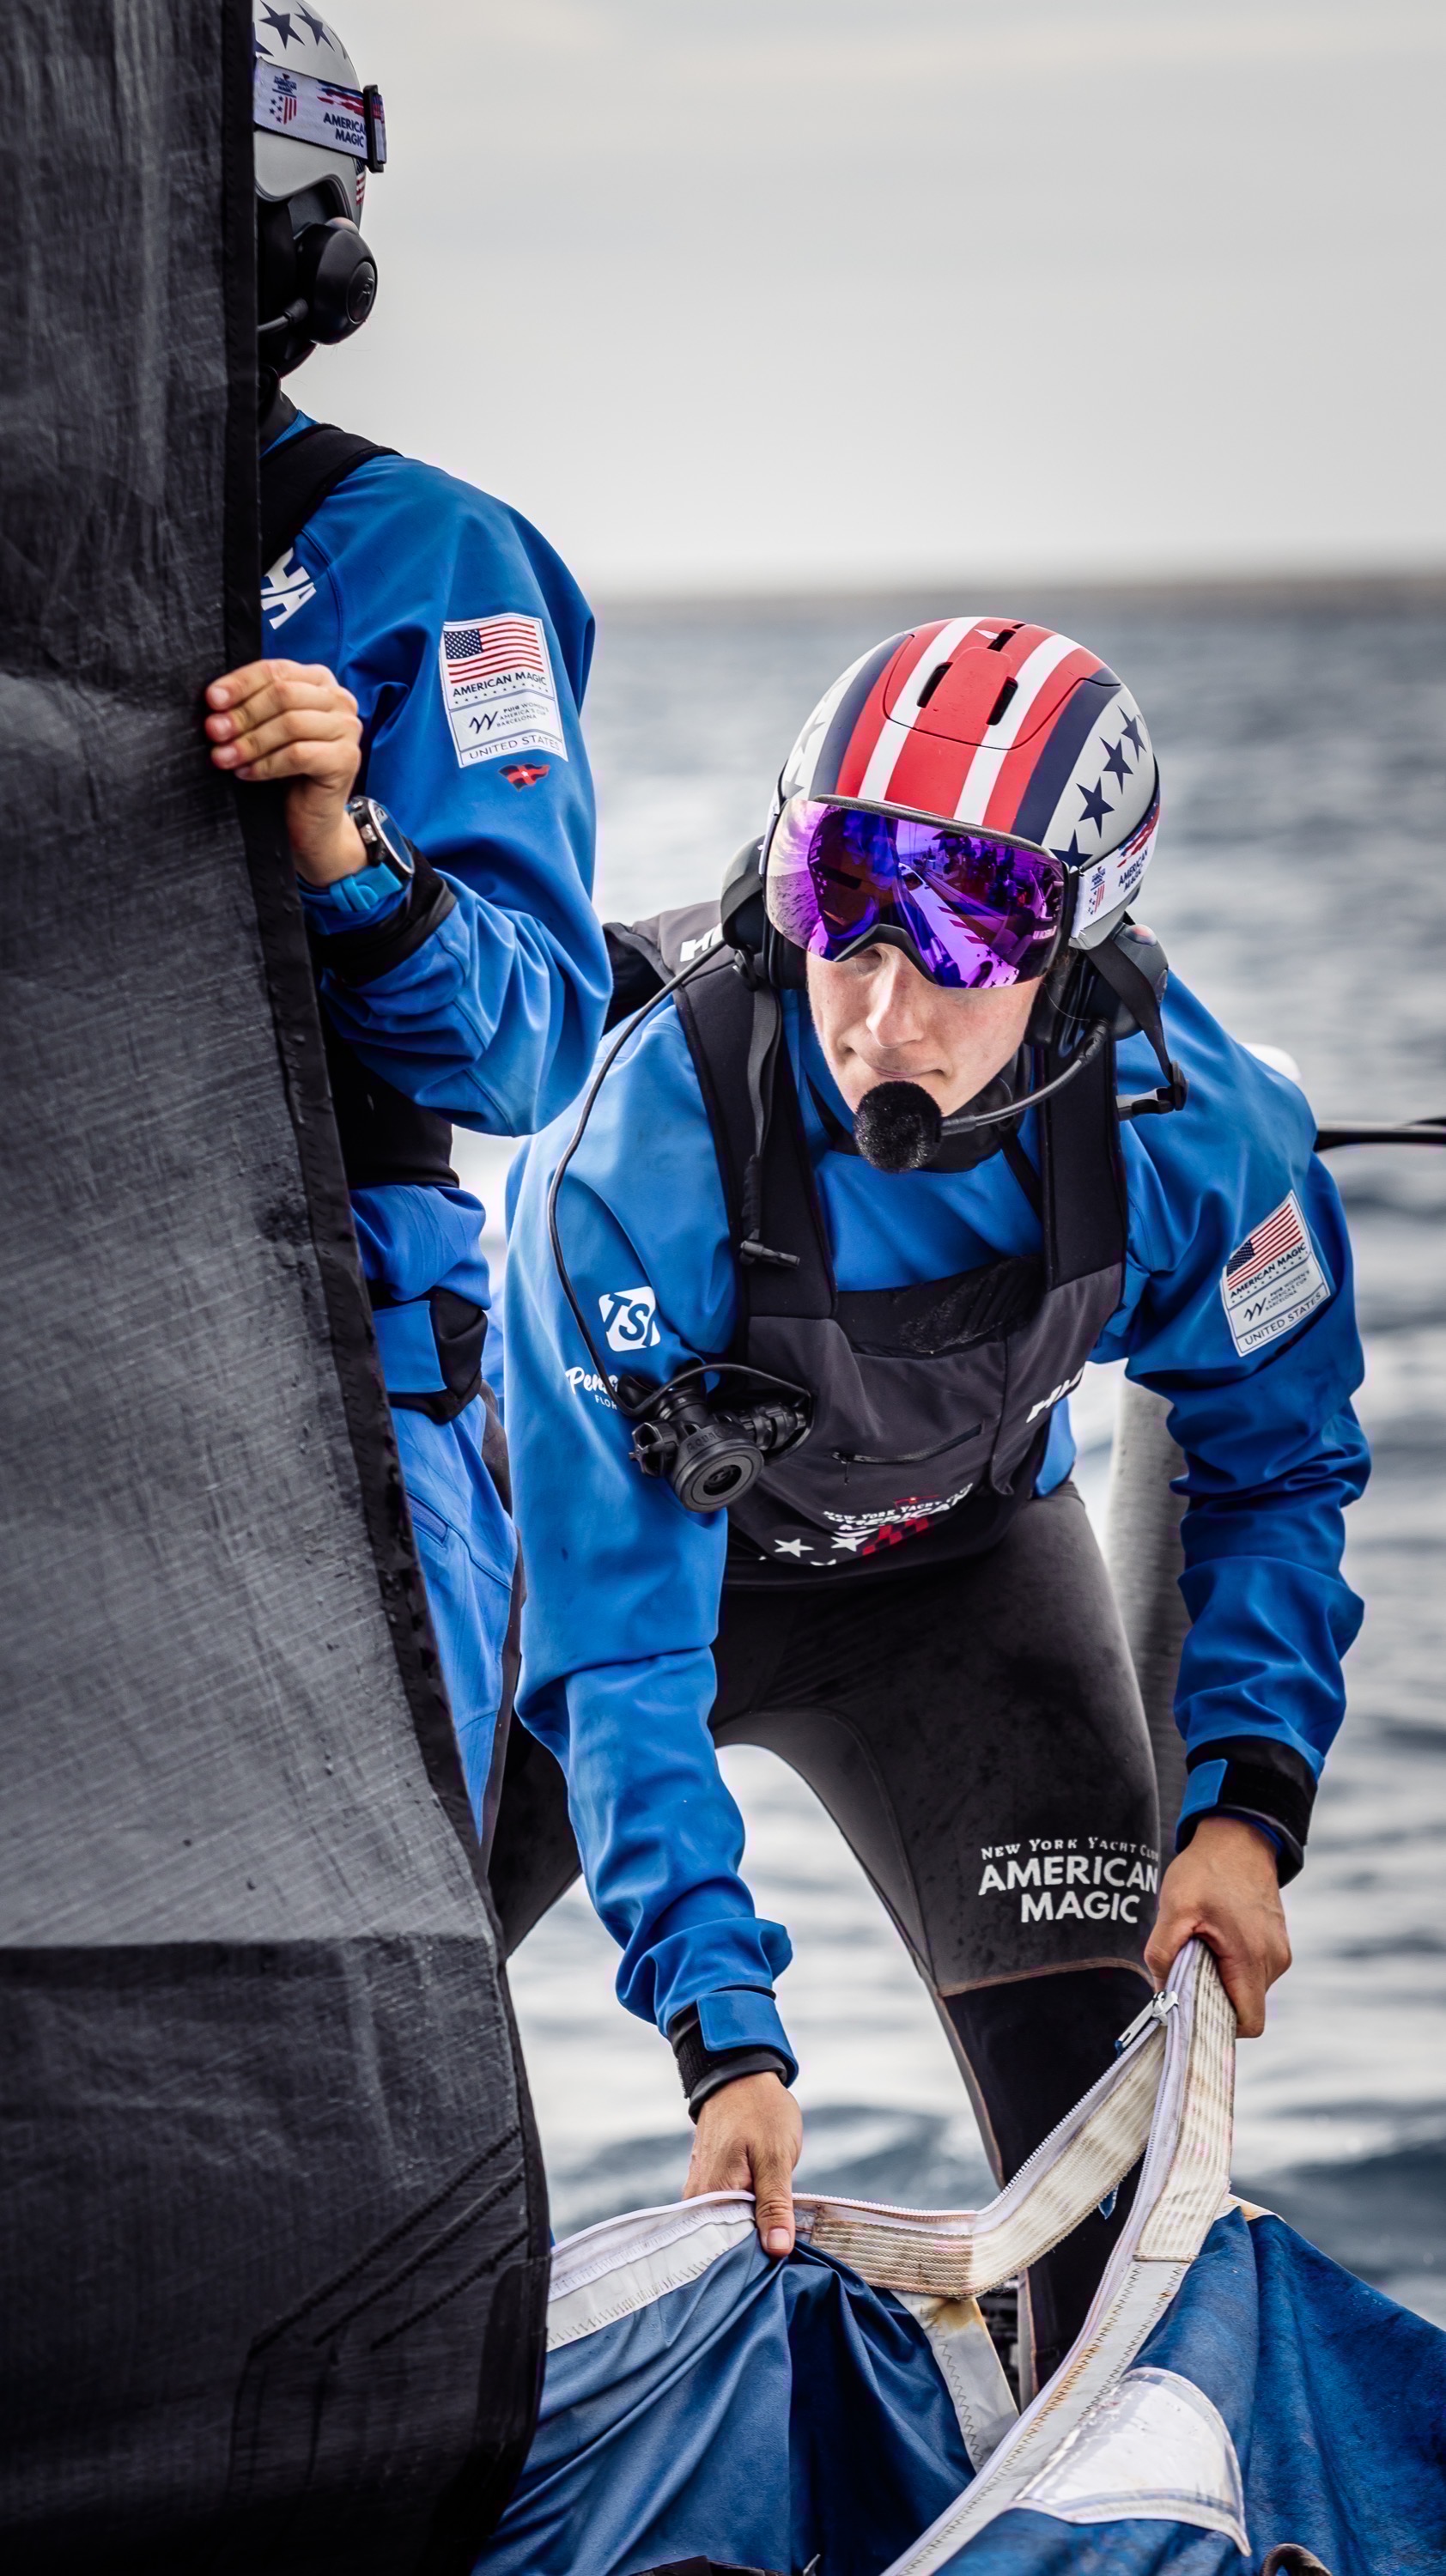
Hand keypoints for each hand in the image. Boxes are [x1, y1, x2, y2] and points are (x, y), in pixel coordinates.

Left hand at [205, 658, 364, 884]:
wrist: (311, 820)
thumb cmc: (286, 770)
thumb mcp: (266, 728)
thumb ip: (251, 707)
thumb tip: (214, 701)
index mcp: (320, 681)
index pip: (276, 670)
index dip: (240, 683)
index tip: (211, 700)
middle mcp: (340, 700)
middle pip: (283, 694)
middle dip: (243, 714)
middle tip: (214, 732)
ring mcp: (348, 729)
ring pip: (290, 723)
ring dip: (250, 741)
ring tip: (223, 757)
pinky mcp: (346, 759)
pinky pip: (298, 754)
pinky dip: (266, 764)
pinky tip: (246, 773)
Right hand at [682, 2071, 801, 2257]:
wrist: (740, 2076)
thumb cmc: (761, 2112)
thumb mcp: (776, 2158)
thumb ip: (775, 2206)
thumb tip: (777, 2250)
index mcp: (713, 2195)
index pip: (729, 2247)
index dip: (755, 2260)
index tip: (777, 2269)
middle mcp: (697, 2198)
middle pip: (724, 2241)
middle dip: (751, 2251)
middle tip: (780, 2258)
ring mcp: (699, 2190)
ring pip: (725, 2227)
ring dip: (748, 2235)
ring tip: (773, 2244)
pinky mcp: (705, 2184)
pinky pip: (723, 2214)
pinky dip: (742, 2220)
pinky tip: (762, 2223)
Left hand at [1145, 1814, 1290, 2037]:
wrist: (1238, 1837)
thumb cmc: (1207, 1870)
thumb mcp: (1174, 1908)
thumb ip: (1163, 1953)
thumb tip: (1160, 1991)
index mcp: (1252, 1958)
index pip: (1248, 2022)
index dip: (1219, 2025)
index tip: (1193, 2010)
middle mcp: (1274, 1960)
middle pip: (1246, 2007)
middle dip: (1215, 1999)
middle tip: (1188, 1972)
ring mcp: (1279, 1950)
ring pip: (1249, 1989)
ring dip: (1223, 1979)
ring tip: (1202, 1946)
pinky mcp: (1276, 1941)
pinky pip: (1254, 1970)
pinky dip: (1232, 1965)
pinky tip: (1214, 1939)